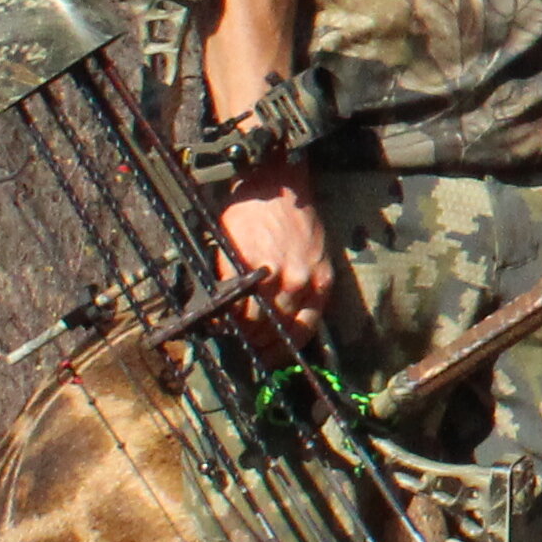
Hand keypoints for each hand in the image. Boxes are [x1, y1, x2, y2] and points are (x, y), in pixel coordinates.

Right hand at [213, 169, 338, 359]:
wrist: (275, 184)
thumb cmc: (294, 217)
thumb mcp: (313, 253)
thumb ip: (303, 284)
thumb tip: (283, 316)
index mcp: (320, 280)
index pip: (304, 329)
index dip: (285, 349)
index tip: (272, 358)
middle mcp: (299, 281)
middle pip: (276, 329)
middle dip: (260, 342)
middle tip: (247, 347)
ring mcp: (271, 275)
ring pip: (254, 320)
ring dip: (241, 330)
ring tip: (232, 332)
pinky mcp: (244, 264)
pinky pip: (233, 301)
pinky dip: (226, 313)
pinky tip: (220, 317)